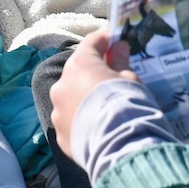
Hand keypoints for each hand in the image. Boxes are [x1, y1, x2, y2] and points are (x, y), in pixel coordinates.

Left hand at [50, 31, 135, 149]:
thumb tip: (118, 46)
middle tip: (110, 75)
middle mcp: (62, 86)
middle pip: (76, 71)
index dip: (104, 40)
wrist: (121, 147)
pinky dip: (80, 119)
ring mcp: (58, 111)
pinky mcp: (60, 135)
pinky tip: (96, 126)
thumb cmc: (128, 106)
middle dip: (91, 70)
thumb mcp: (130, 80)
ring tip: (102, 106)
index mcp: (80, 66)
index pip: (90, 43)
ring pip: (70, 97)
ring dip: (83, 97)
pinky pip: (70, 120)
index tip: (114, 40)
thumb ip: (120, 62)